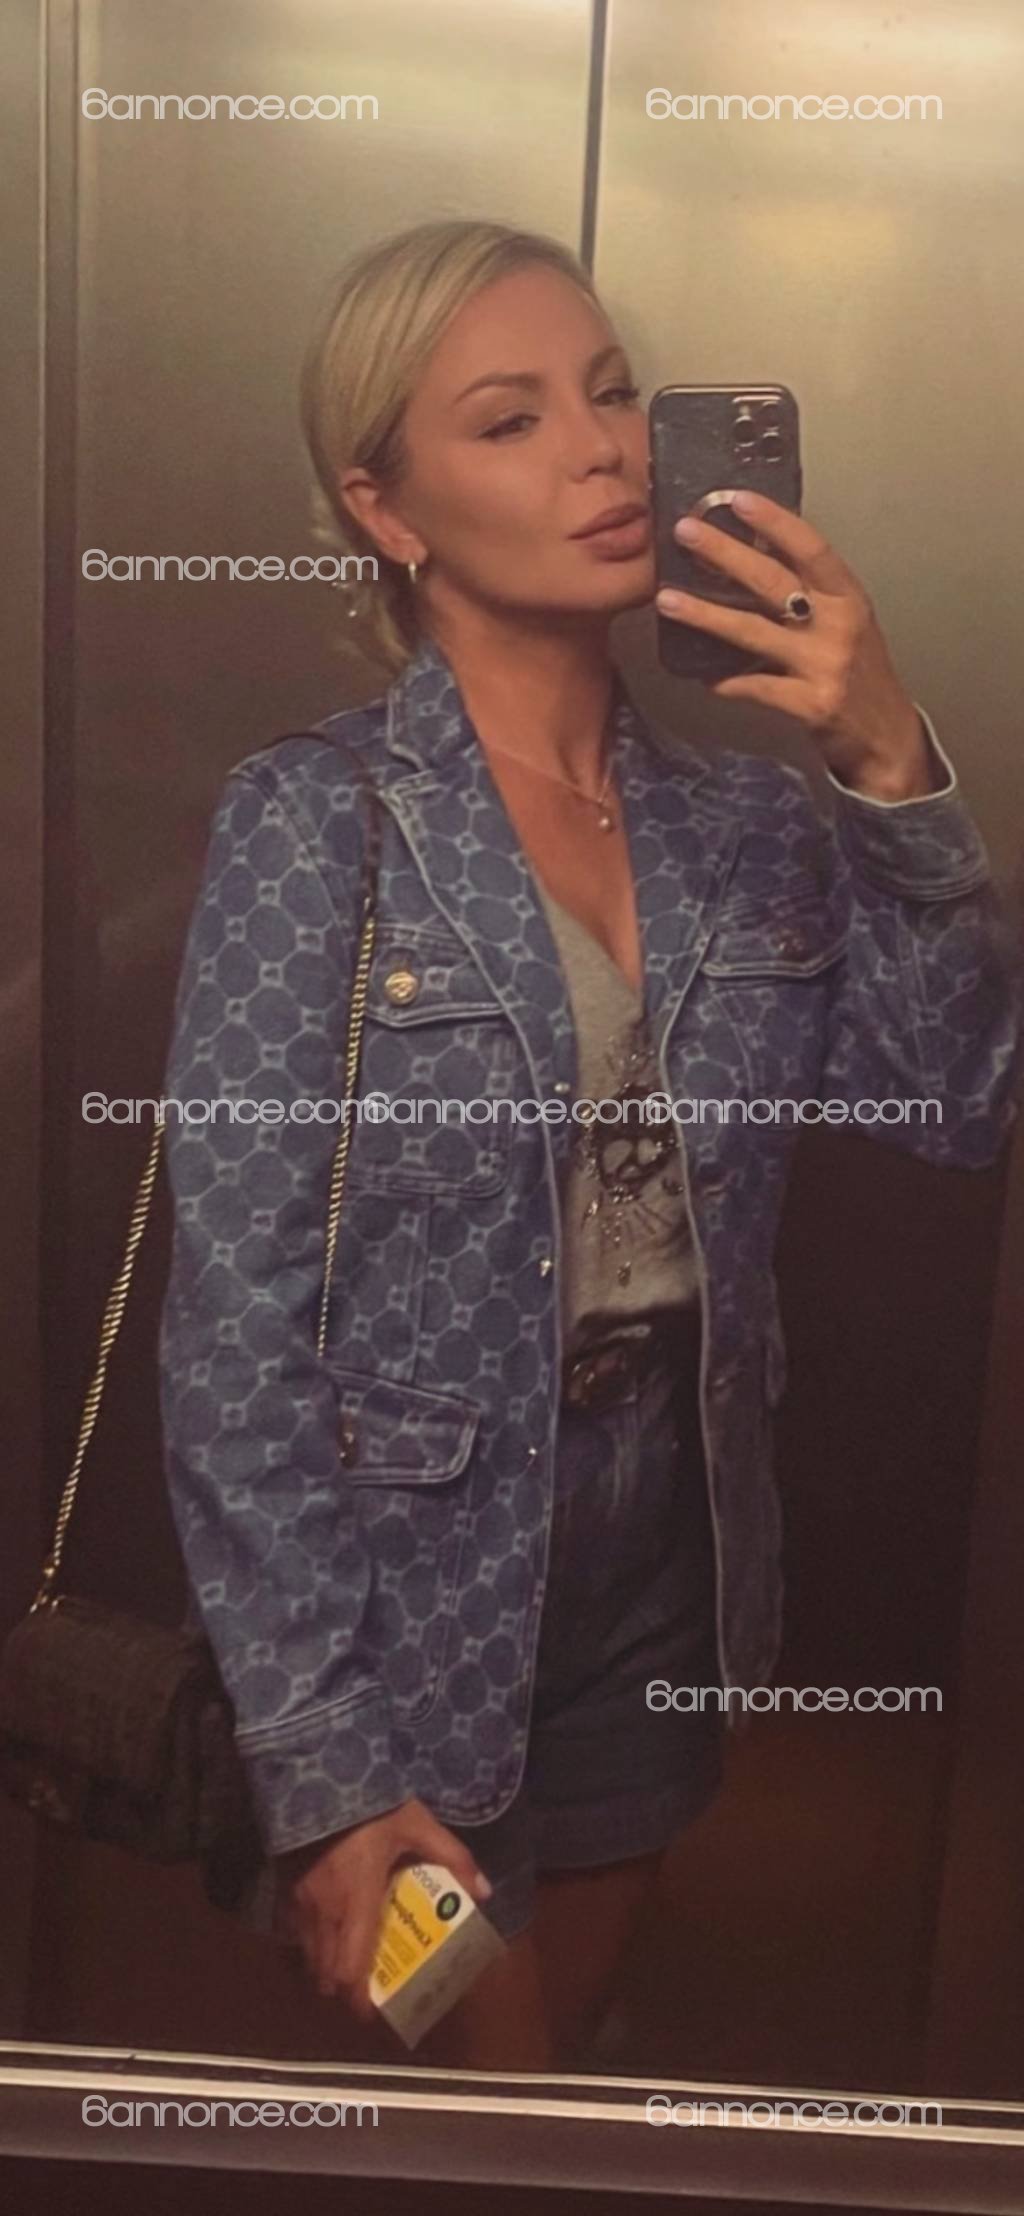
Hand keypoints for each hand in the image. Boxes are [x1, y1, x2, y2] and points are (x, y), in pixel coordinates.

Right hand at [271, 1798, 493, 2020]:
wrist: (317, 1771)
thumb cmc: (370, 1805)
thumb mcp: (417, 1824)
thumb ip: (451, 1858)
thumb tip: (483, 1891)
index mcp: (357, 1901)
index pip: (351, 1967)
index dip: (358, 1998)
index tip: (371, 2014)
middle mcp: (324, 1910)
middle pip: (326, 1971)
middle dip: (343, 1988)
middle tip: (364, 1989)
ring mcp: (300, 1900)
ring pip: (307, 1954)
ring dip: (324, 1968)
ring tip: (346, 1964)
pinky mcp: (286, 1886)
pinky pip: (294, 1930)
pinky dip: (308, 1942)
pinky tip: (324, 1930)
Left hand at [655, 490, 939, 800]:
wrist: (888, 737)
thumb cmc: (860, 674)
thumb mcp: (846, 623)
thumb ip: (810, 592)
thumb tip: (754, 553)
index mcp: (849, 598)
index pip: (811, 548)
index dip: (775, 521)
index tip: (737, 499)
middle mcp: (838, 626)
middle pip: (774, 581)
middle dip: (726, 554)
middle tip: (685, 532)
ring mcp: (825, 666)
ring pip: (754, 633)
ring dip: (706, 615)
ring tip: (668, 600)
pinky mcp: (811, 706)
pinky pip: (756, 688)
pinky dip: (726, 680)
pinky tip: (700, 674)